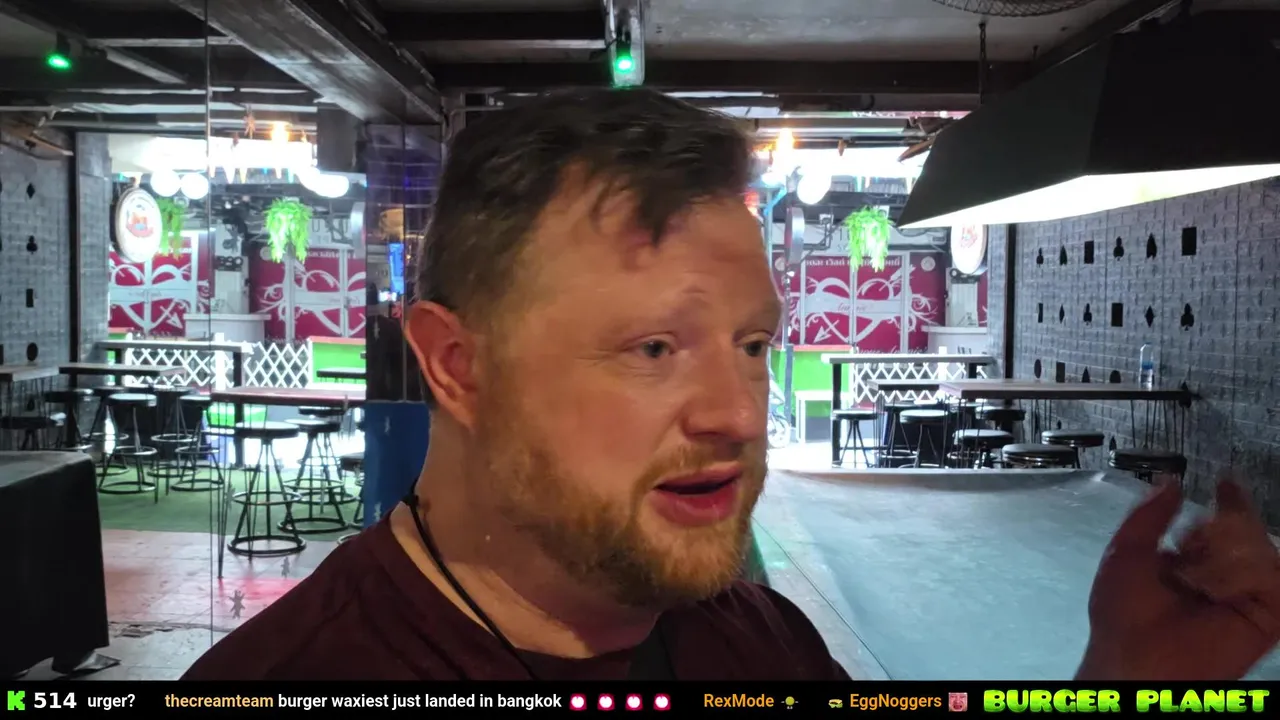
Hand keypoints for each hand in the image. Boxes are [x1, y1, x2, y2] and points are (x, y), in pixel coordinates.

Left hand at [1077, 476, 1279, 680]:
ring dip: (1238, 546)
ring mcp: (1242, 600)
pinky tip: (1227, 572)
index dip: (1222, 504)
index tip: (1226, 482)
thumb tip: (1170, 482)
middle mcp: (1215, 581)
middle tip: (1212, 527)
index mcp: (1183, 567)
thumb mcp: (1125, 552)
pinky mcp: (1265, 620)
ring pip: (1260, 554)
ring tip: (1208, 559)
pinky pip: (1275, 583)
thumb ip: (1148, 516)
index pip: (1213, 528)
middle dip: (1229, 523)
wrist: (1138, 660)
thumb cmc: (1124, 611)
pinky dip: (1256, 571)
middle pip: (1241, 537)